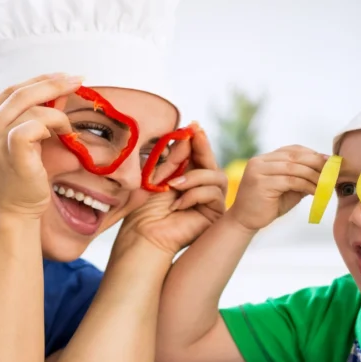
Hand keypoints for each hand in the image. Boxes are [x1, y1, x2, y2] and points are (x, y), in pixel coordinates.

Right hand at [0, 73, 82, 218]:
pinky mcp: (10, 149)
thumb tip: (53, 96)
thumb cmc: (16, 184)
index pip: (9, 91)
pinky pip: (36, 123)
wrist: (9, 216)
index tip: (62, 77)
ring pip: (30, 106)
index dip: (37, 80)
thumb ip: (24, 120)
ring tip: (67, 128)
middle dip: (52, 83)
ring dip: (56, 113)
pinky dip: (55, 123)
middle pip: (18, 92)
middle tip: (77, 79)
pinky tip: (63, 134)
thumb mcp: (14, 146)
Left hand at [116, 125, 226, 256]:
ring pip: (216, 177)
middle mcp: (202, 189)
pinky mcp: (215, 215)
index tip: (192, 126)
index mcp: (188, 178)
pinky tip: (178, 205)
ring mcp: (210, 202)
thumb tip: (190, 134)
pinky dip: (194, 195)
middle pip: (212, 163)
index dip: (198, 140)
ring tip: (173, 185)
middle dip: (203, 148)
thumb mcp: (160, 175)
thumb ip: (175, 157)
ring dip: (194, 177)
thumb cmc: (145, 209)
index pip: (199, 156)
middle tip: (196, 134)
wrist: (144, 235)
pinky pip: (214, 194)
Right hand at [228, 146, 327, 230]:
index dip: (312, 154)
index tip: (329, 161)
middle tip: (333, 171)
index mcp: (265, 158)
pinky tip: (316, 192)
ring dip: (314, 176)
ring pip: (294, 168)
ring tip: (327, 184)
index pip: (293, 150)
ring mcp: (259, 170)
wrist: (244, 221)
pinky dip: (307, 185)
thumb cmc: (267, 206)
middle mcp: (260, 161)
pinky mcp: (261, 182)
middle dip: (317, 163)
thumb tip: (325, 171)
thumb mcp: (287, 189)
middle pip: (295, 156)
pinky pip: (291, 181)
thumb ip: (301, 178)